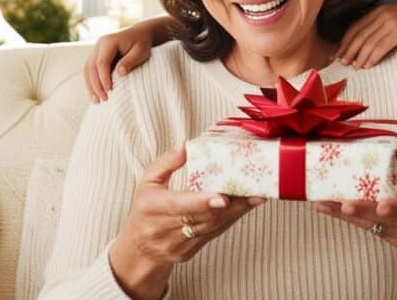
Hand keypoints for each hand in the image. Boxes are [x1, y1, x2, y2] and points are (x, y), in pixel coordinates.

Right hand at [84, 24, 153, 102]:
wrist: (138, 34)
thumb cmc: (141, 43)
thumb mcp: (141, 51)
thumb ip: (131, 60)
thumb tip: (120, 73)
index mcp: (109, 42)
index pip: (102, 62)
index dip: (104, 77)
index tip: (109, 90)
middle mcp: (99, 45)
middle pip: (91, 67)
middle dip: (96, 85)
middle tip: (103, 99)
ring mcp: (96, 50)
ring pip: (87, 70)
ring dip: (91, 86)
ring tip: (96, 101)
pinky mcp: (96, 57)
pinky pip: (90, 71)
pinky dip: (91, 83)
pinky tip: (95, 95)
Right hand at [110, 145, 265, 297]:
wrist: (140, 248)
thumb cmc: (145, 208)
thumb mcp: (147, 181)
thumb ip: (166, 163)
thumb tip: (186, 145)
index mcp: (152, 208)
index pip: (179, 206)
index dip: (201, 202)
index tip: (222, 197)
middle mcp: (164, 229)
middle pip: (203, 217)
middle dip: (231, 205)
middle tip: (253, 191)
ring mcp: (178, 243)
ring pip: (212, 227)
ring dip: (236, 212)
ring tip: (256, 197)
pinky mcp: (190, 251)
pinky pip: (214, 234)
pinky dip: (231, 219)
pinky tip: (244, 207)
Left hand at [314, 133, 396, 280]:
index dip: (396, 207)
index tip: (381, 206)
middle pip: (385, 219)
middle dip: (359, 212)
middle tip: (336, 203)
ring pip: (373, 226)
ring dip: (346, 216)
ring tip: (323, 204)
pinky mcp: (396, 243)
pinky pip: (372, 229)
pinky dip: (353, 219)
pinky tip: (333, 209)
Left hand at [337, 5, 396, 68]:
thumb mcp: (396, 21)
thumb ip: (381, 27)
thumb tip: (366, 44)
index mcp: (379, 10)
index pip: (356, 26)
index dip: (345, 41)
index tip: (338, 52)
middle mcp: (382, 14)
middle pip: (359, 34)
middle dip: (348, 50)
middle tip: (341, 62)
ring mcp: (390, 22)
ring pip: (368, 42)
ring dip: (359, 56)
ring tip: (354, 67)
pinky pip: (380, 47)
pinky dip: (371, 58)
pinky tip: (367, 66)